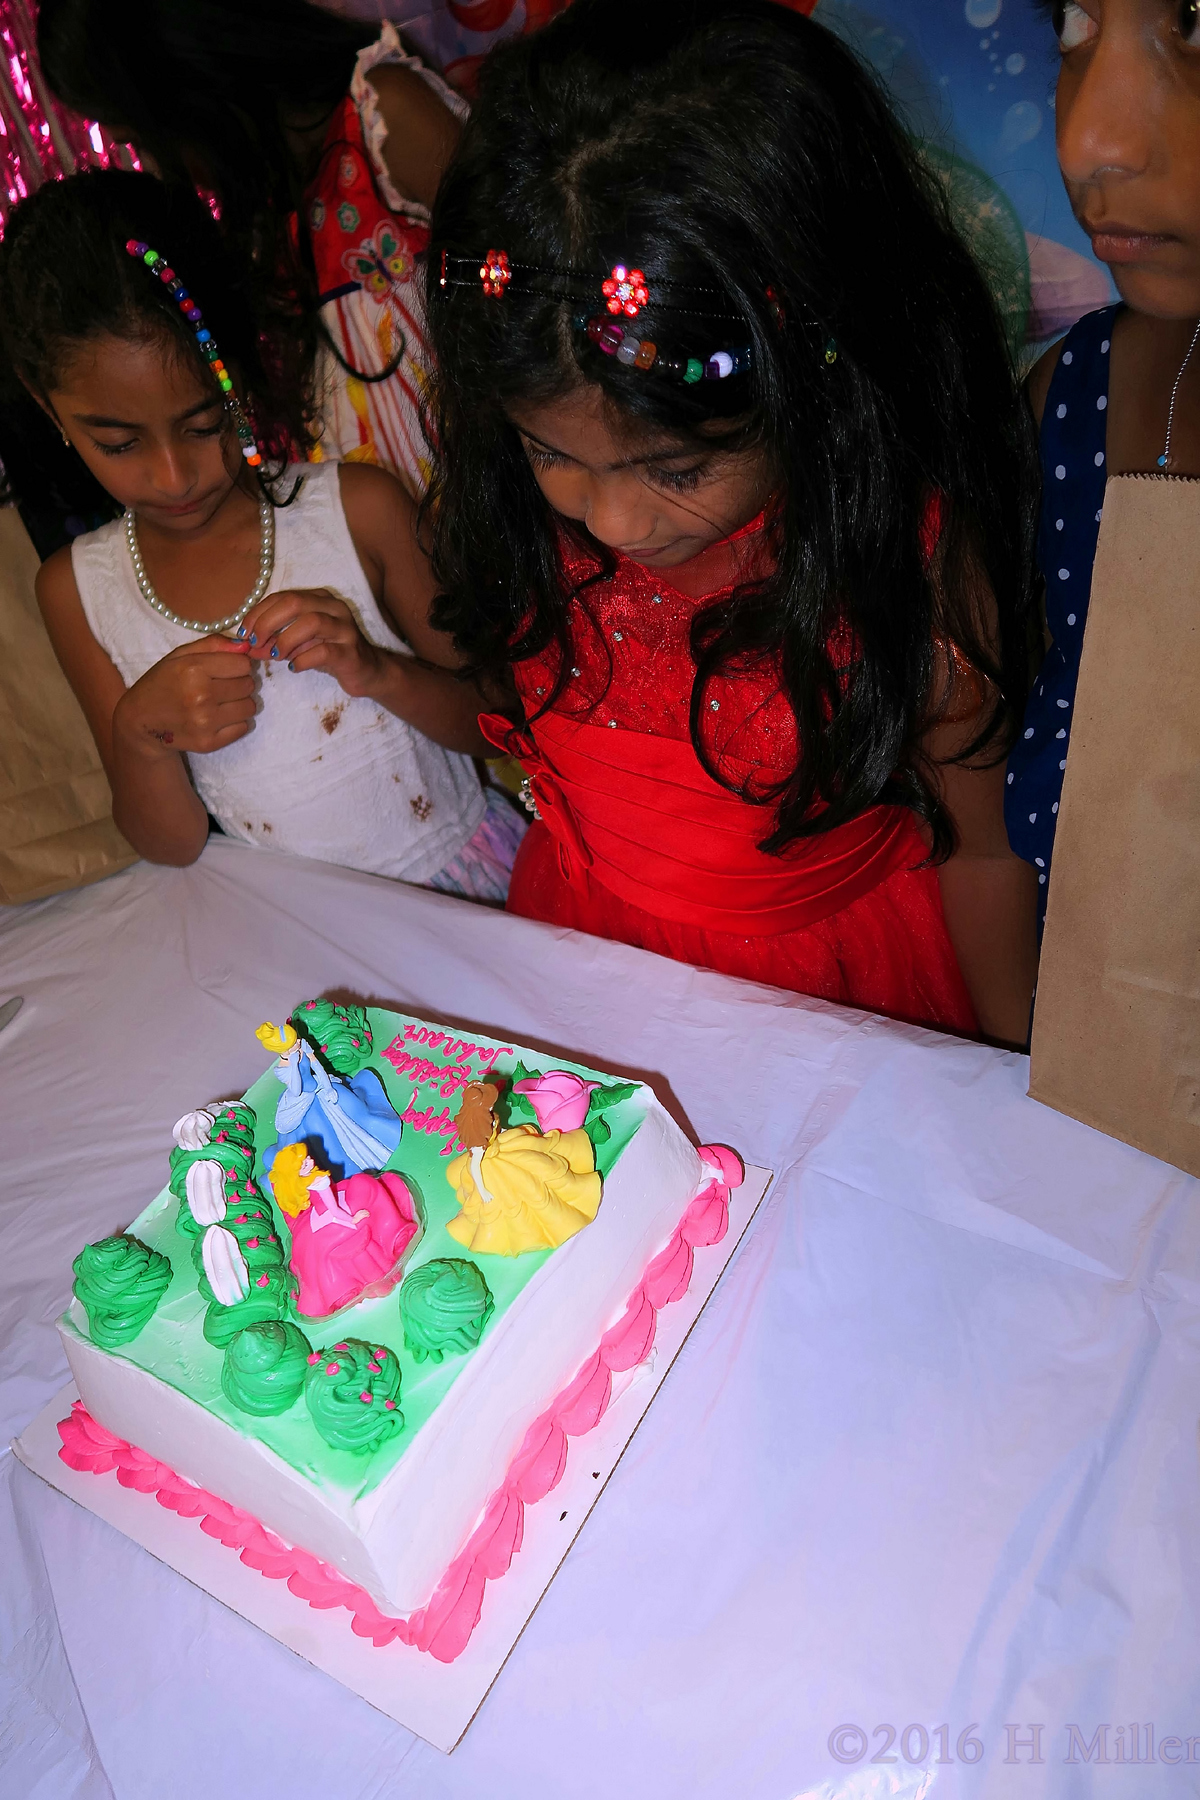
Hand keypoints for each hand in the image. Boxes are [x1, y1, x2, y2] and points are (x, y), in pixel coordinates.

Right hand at [113, 636, 255, 759]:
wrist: (140, 721)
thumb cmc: (162, 682)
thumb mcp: (180, 655)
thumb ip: (213, 645)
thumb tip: (247, 646)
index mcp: (193, 669)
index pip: (243, 664)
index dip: (236, 665)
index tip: (224, 669)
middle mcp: (201, 696)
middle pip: (249, 685)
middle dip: (238, 683)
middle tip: (220, 687)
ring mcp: (205, 722)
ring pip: (250, 707)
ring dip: (239, 703)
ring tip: (219, 702)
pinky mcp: (209, 743)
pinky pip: (243, 727)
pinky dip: (235, 723)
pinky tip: (217, 718)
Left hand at [237, 588, 386, 698]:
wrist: (368, 671)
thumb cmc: (330, 653)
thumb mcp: (298, 644)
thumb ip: (274, 642)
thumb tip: (247, 647)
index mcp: (319, 599)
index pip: (282, 596)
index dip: (258, 613)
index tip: (244, 633)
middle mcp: (334, 608)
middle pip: (294, 603)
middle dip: (268, 622)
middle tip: (255, 643)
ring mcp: (345, 629)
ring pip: (311, 623)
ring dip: (285, 640)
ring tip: (275, 656)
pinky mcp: (351, 652)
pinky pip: (323, 651)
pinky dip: (302, 659)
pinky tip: (294, 667)